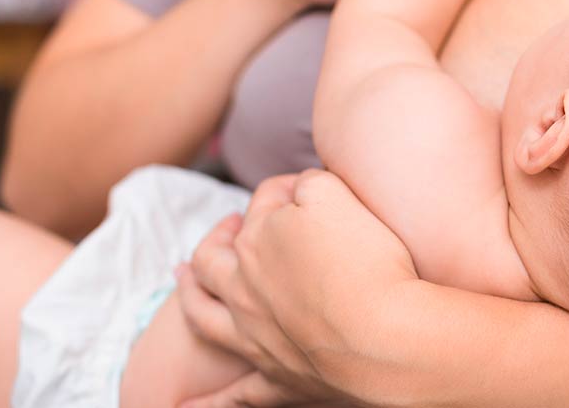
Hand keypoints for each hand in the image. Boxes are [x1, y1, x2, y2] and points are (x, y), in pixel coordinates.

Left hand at [178, 170, 419, 405]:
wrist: (386, 337)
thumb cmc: (366, 262)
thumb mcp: (336, 196)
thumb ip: (311, 184)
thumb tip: (298, 187)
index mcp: (259, 239)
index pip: (264, 202)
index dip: (287, 189)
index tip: (308, 188)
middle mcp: (245, 288)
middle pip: (214, 257)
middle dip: (218, 236)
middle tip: (229, 225)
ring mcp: (255, 336)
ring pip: (204, 315)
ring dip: (190, 296)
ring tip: (182, 281)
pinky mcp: (277, 379)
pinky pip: (234, 397)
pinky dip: (209, 405)